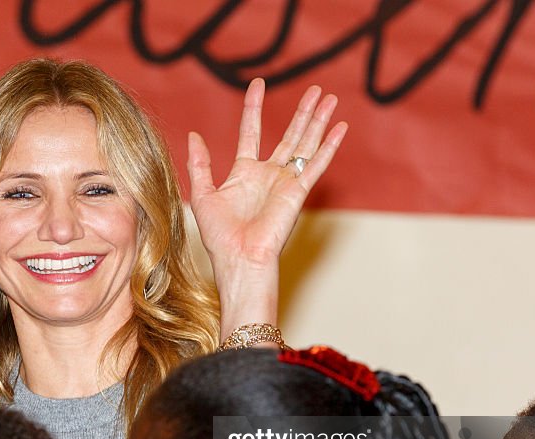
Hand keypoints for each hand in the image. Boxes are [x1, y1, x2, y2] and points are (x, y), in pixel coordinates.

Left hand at [188, 80, 346, 336]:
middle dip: (302, 112)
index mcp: (245, 173)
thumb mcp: (202, 194)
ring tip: (328, 97)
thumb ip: (199, 164)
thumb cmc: (219, 236)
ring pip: (306, 143)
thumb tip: (193, 135)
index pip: (251, 132)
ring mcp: (285, 182)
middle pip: (289, 135)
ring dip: (317, 121)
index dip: (254, 108)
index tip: (259, 84)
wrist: (238, 258)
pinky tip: (340, 127)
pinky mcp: (298, 192)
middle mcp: (268, 175)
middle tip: (314, 89)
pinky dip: (329, 145)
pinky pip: (316, 163)